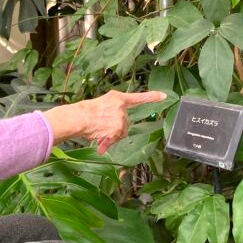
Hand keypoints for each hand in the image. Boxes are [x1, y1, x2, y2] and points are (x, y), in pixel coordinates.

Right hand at [43, 90, 166, 153]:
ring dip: (111, 136)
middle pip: (125, 122)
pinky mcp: (118, 129)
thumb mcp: (99, 105)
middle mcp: (121, 107)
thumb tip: (111, 133)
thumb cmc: (83, 112)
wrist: (78, 118)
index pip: (138, 98)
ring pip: (121, 132)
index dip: (151, 97)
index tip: (164, 96)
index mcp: (116, 97)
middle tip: (102, 130)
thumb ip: (109, 114)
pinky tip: (100, 146)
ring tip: (98, 135)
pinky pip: (115, 139)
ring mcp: (120, 118)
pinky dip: (107, 143)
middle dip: (117, 128)